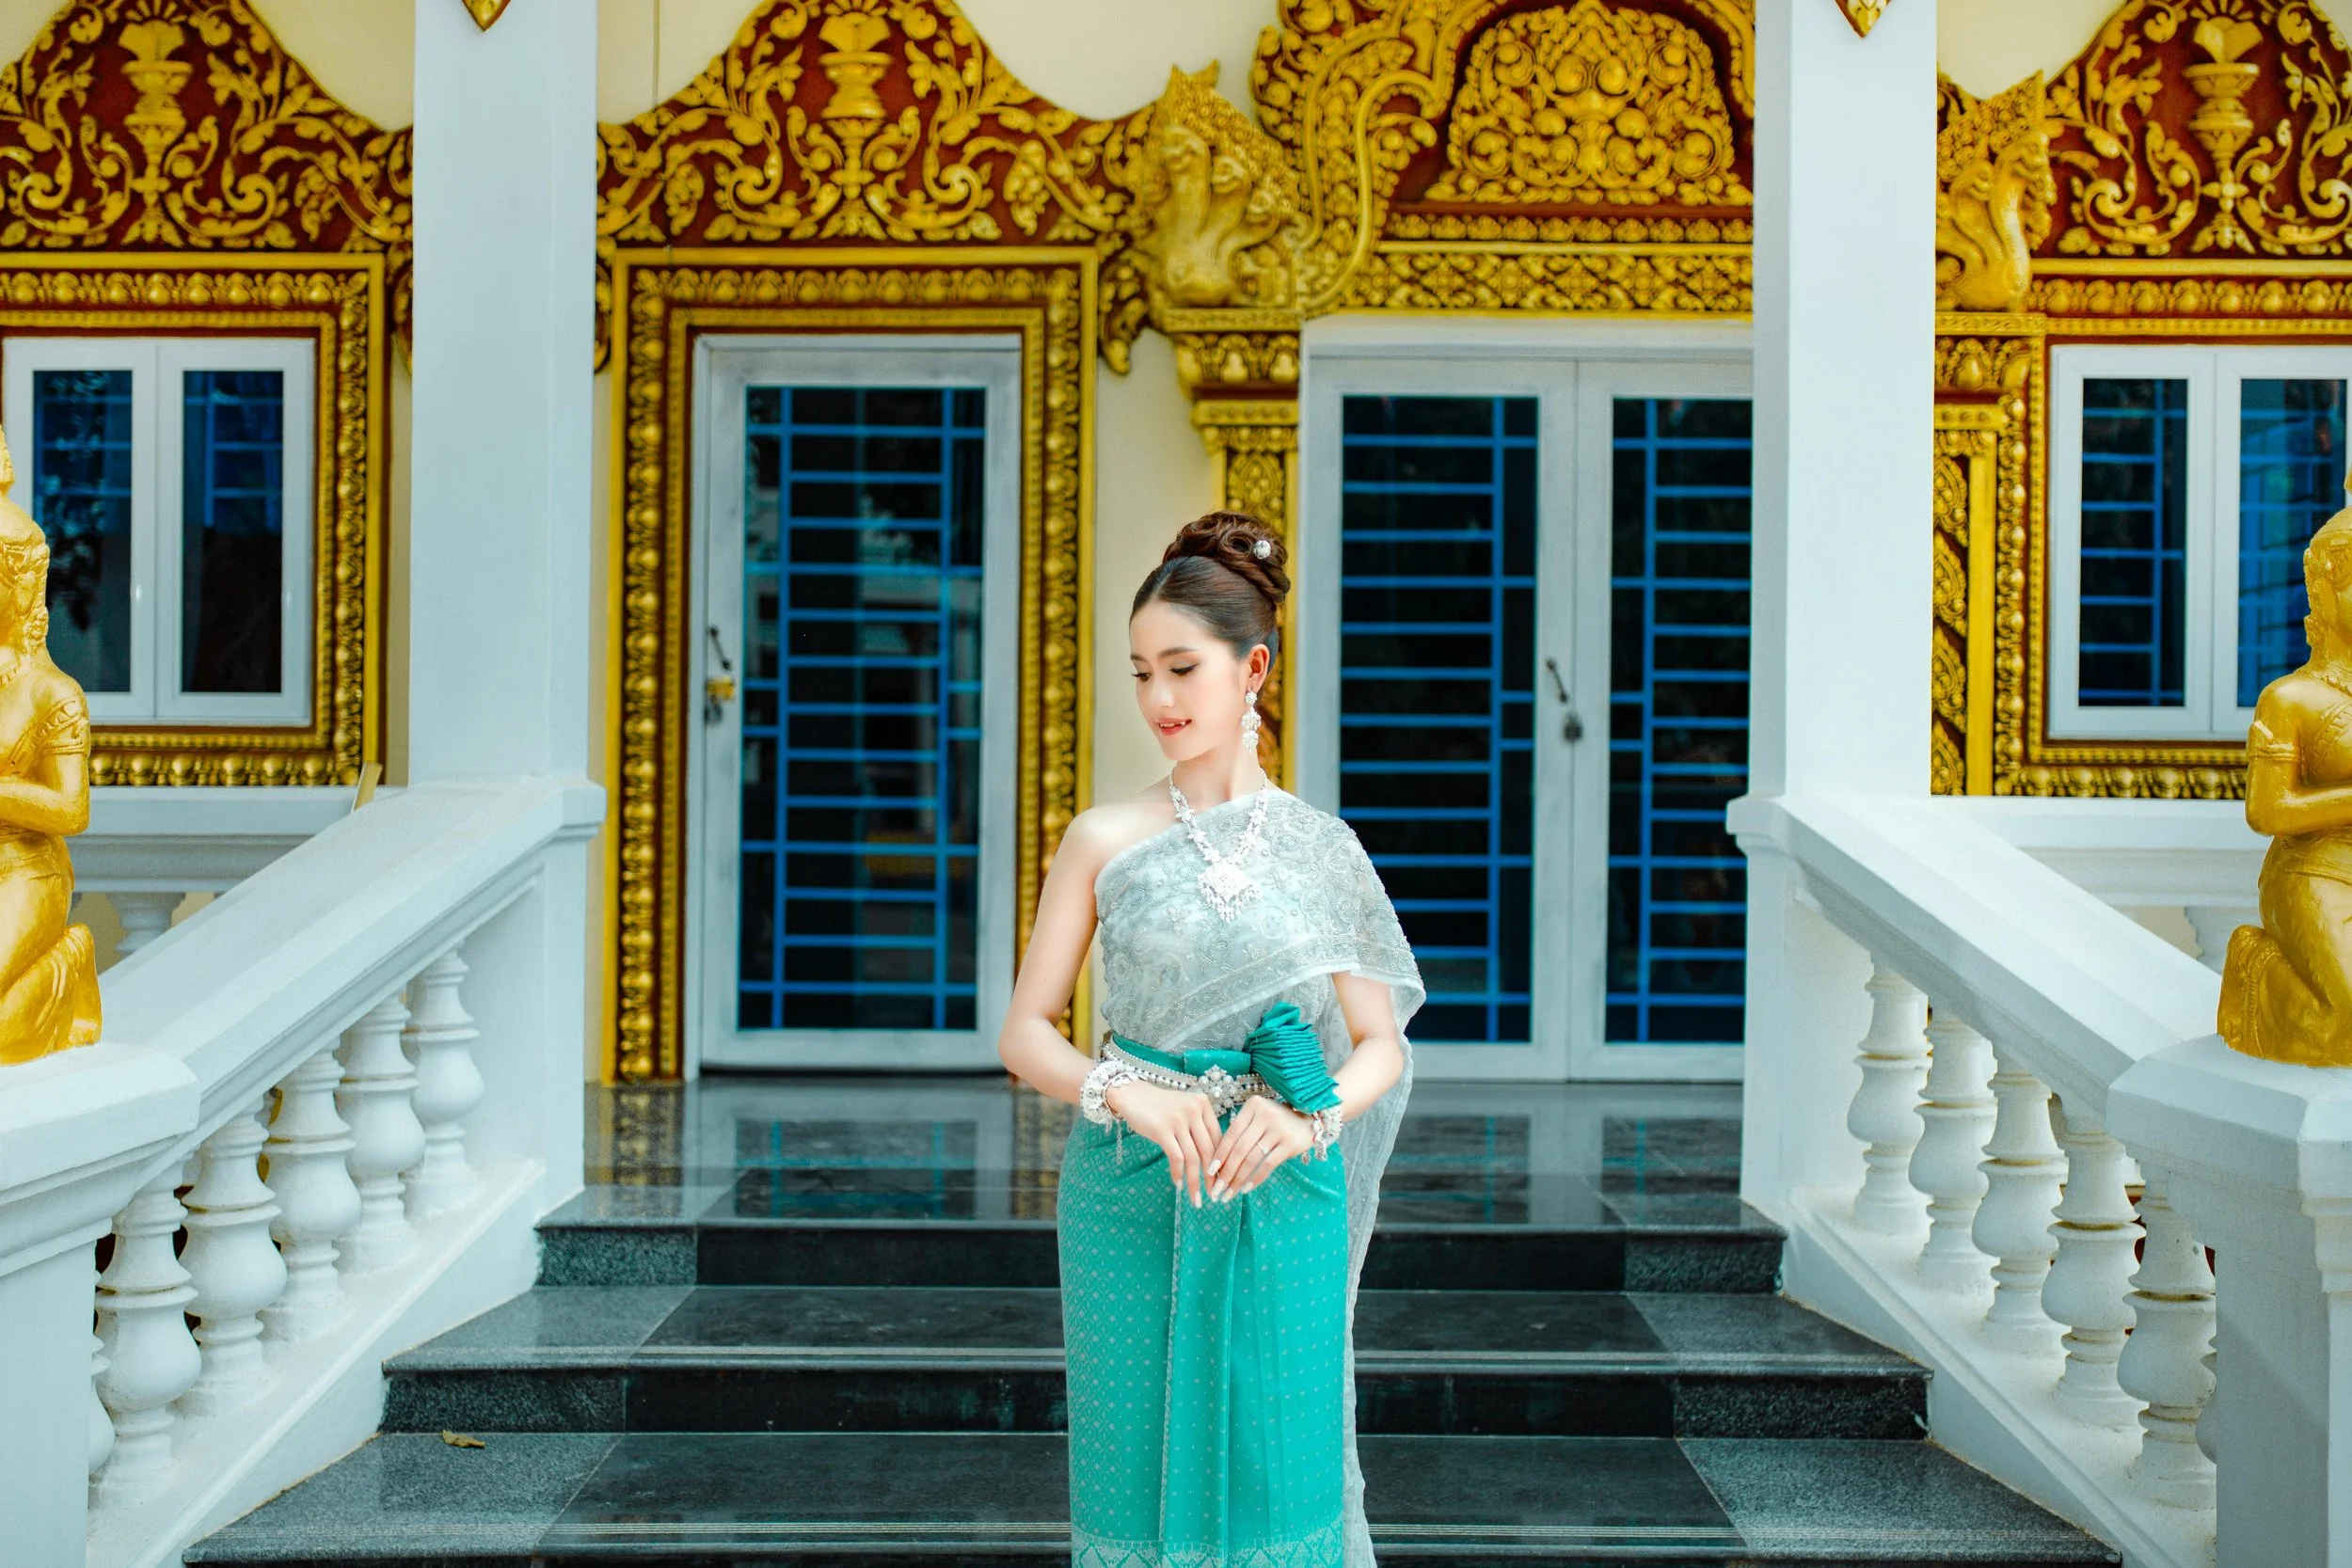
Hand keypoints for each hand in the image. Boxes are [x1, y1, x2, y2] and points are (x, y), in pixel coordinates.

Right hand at [1106, 1079, 1222, 1207]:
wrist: (1132, 1095)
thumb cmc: (1160, 1107)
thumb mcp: (1185, 1110)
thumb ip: (1199, 1128)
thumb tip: (1214, 1161)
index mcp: (1204, 1105)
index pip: (1219, 1139)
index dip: (1222, 1163)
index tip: (1222, 1180)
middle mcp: (1194, 1110)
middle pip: (1209, 1150)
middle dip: (1212, 1177)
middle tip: (1214, 1195)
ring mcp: (1179, 1120)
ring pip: (1193, 1158)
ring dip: (1195, 1182)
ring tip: (1196, 1198)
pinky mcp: (1163, 1130)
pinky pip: (1176, 1157)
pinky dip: (1178, 1173)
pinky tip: (1179, 1184)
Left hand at [1207, 1096, 1314, 1202]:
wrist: (1309, 1119)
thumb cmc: (1276, 1121)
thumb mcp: (1258, 1118)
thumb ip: (1241, 1132)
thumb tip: (1216, 1162)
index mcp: (1253, 1106)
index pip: (1231, 1134)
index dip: (1219, 1154)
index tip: (1209, 1172)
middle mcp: (1265, 1115)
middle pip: (1239, 1148)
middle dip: (1226, 1172)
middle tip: (1216, 1189)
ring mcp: (1278, 1129)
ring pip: (1252, 1159)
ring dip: (1238, 1179)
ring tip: (1229, 1193)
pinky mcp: (1290, 1143)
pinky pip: (1268, 1164)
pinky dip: (1256, 1178)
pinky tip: (1246, 1189)